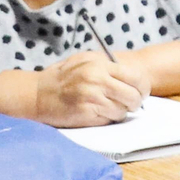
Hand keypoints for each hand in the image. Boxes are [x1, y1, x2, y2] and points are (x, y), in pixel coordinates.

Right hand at [33, 52, 149, 127]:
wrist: (36, 94)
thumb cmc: (63, 77)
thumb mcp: (85, 61)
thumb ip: (108, 65)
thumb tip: (134, 76)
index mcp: (100, 65)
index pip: (136, 77)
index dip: (143, 87)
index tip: (141, 91)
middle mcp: (98, 80)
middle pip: (134, 96)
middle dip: (135, 102)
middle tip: (130, 103)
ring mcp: (92, 98)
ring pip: (123, 110)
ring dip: (120, 111)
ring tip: (108, 106)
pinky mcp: (86, 114)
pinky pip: (110, 119)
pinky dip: (108, 118)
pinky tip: (97, 112)